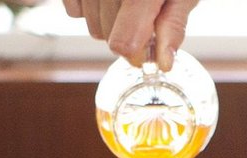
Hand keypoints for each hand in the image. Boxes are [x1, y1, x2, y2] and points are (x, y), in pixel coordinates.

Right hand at [60, 0, 198, 70]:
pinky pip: (74, 8)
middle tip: (143, 11)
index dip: (136, 50)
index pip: (121, 41)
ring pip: (89, 23)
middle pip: (104, 34)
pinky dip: (89, 7)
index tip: (148, 44)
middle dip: (125, 31)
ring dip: (108, 20)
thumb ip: (173, 23)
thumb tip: (164, 62)